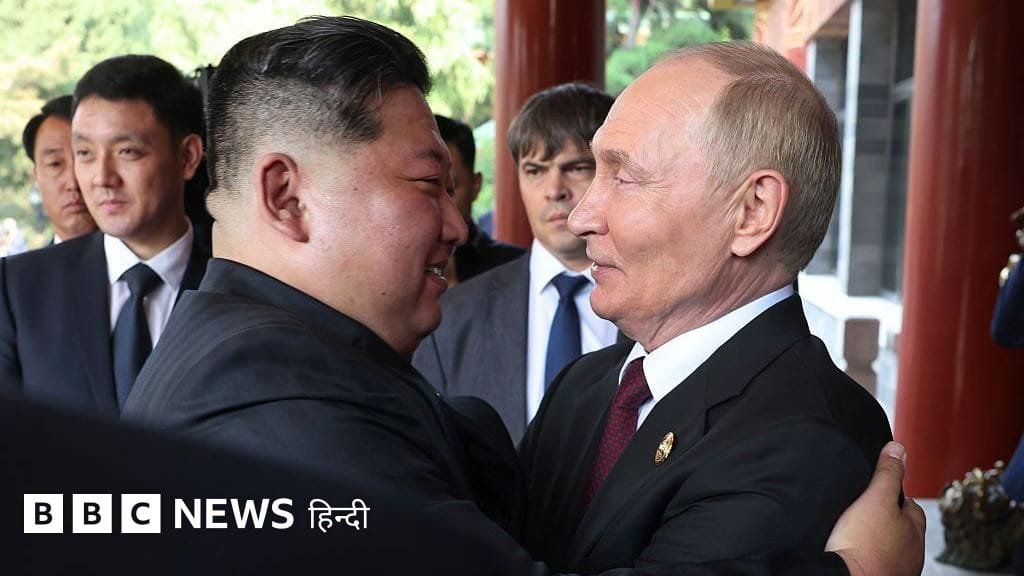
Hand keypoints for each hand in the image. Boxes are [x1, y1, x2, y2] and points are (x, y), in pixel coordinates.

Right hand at [826, 442, 925, 575]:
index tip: (881, 491)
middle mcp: (912, 553)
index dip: (896, 495)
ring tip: (858, 533)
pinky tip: (855, 552)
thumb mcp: (874, 499)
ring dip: (880, 540)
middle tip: (865, 512)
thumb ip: (887, 474)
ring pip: (892, 547)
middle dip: (888, 519)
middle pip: (903, 528)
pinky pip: (879, 562)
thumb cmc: (864, 546)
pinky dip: (870, 556)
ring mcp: (899, 569)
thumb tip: (898, 449)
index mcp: (914, 530)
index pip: (912, 505)